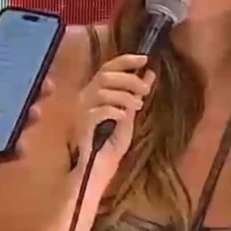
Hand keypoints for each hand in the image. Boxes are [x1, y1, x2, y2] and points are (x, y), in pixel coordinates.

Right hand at [73, 54, 154, 175]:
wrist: (96, 172)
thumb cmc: (109, 147)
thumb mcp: (128, 117)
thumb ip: (135, 96)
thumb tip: (149, 74)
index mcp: (94, 94)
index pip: (107, 68)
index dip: (125, 61)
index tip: (144, 59)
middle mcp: (85, 99)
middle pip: (106, 76)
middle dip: (129, 79)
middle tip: (145, 90)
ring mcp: (81, 111)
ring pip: (103, 90)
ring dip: (125, 96)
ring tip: (137, 106)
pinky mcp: (82, 125)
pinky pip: (99, 110)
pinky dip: (115, 110)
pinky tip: (123, 117)